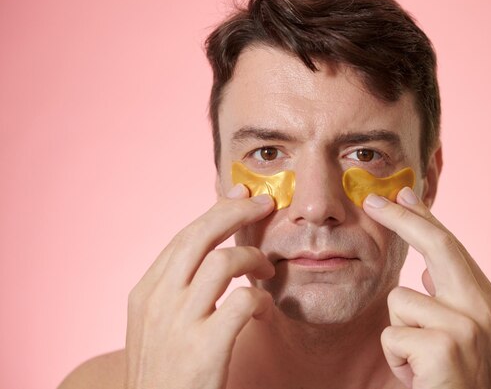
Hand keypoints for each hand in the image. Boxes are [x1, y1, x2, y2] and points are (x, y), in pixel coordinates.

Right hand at [124, 185, 275, 388]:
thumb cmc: (166, 373)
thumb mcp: (158, 326)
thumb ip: (178, 290)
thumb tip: (209, 253)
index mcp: (146, 293)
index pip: (184, 237)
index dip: (216, 211)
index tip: (240, 195)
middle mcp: (158, 301)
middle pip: (200, 236)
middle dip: (236, 212)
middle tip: (264, 204)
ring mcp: (179, 324)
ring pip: (223, 262)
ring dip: (254, 258)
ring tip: (267, 269)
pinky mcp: (204, 348)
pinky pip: (242, 302)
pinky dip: (260, 299)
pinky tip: (263, 309)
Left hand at [363, 187, 490, 388]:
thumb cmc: (457, 384)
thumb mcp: (462, 340)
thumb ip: (449, 304)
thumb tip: (426, 273)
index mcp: (489, 303)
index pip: (452, 248)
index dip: (425, 219)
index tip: (404, 194)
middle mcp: (486, 308)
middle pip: (438, 245)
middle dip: (403, 219)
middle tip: (373, 200)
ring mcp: (468, 327)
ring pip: (400, 301)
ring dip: (399, 335)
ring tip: (420, 364)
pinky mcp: (444, 348)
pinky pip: (392, 335)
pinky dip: (396, 359)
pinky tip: (418, 378)